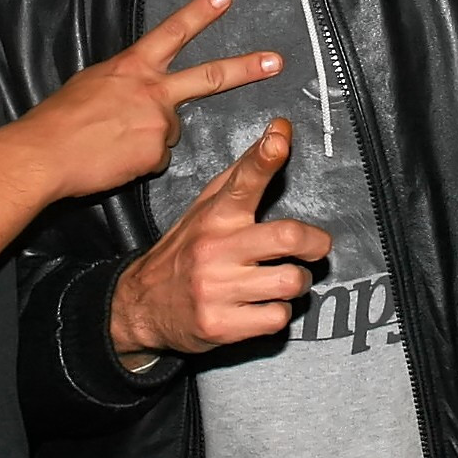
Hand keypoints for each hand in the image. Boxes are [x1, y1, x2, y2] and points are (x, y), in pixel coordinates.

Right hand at [11, 0, 281, 202]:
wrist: (44, 154)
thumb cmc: (58, 122)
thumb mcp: (90, 84)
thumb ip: (123, 84)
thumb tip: (135, 95)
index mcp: (131, 67)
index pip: (172, 32)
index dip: (200, 13)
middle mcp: (151, 89)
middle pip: (209, 76)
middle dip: (246, 67)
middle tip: (276, 60)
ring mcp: (158, 121)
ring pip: (168, 132)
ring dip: (147, 140)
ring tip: (111, 143)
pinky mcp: (157, 153)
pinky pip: (156, 160)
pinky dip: (138, 162)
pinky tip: (114, 159)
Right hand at [110, 118, 332, 359]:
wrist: (141, 306)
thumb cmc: (185, 251)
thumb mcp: (206, 208)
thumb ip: (244, 172)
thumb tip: (279, 131)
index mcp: (215, 216)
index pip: (244, 181)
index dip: (266, 158)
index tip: (280, 138)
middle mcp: (215, 249)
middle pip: (288, 238)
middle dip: (316, 244)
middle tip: (316, 248)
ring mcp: (217, 289)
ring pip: (291, 282)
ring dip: (296, 283)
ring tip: (279, 280)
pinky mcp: (222, 325)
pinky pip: (278, 318)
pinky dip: (277, 314)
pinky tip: (259, 306)